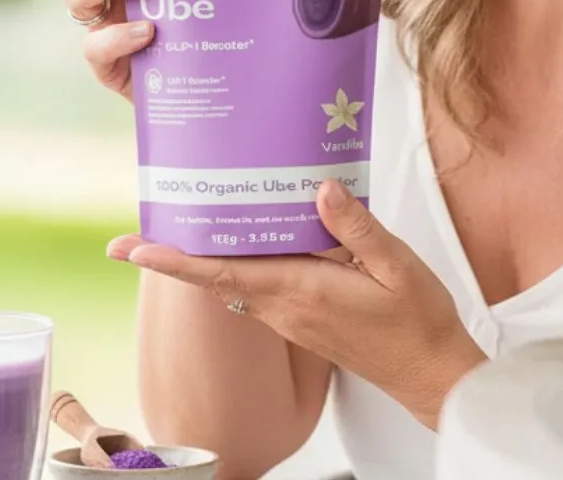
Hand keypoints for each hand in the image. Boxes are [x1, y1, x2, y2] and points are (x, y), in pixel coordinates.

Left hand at [106, 181, 485, 428]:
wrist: (430, 374)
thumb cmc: (418, 322)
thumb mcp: (396, 265)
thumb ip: (355, 227)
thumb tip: (320, 189)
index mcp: (304, 291)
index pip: (224, 272)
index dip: (174, 260)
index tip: (133, 249)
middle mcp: (287, 309)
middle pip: (220, 275)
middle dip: (180, 252)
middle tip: (150, 220)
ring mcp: (292, 320)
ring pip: (238, 282)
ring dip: (211, 257)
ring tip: (197, 218)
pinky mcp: (303, 324)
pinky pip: (260, 290)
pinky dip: (244, 265)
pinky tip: (257, 243)